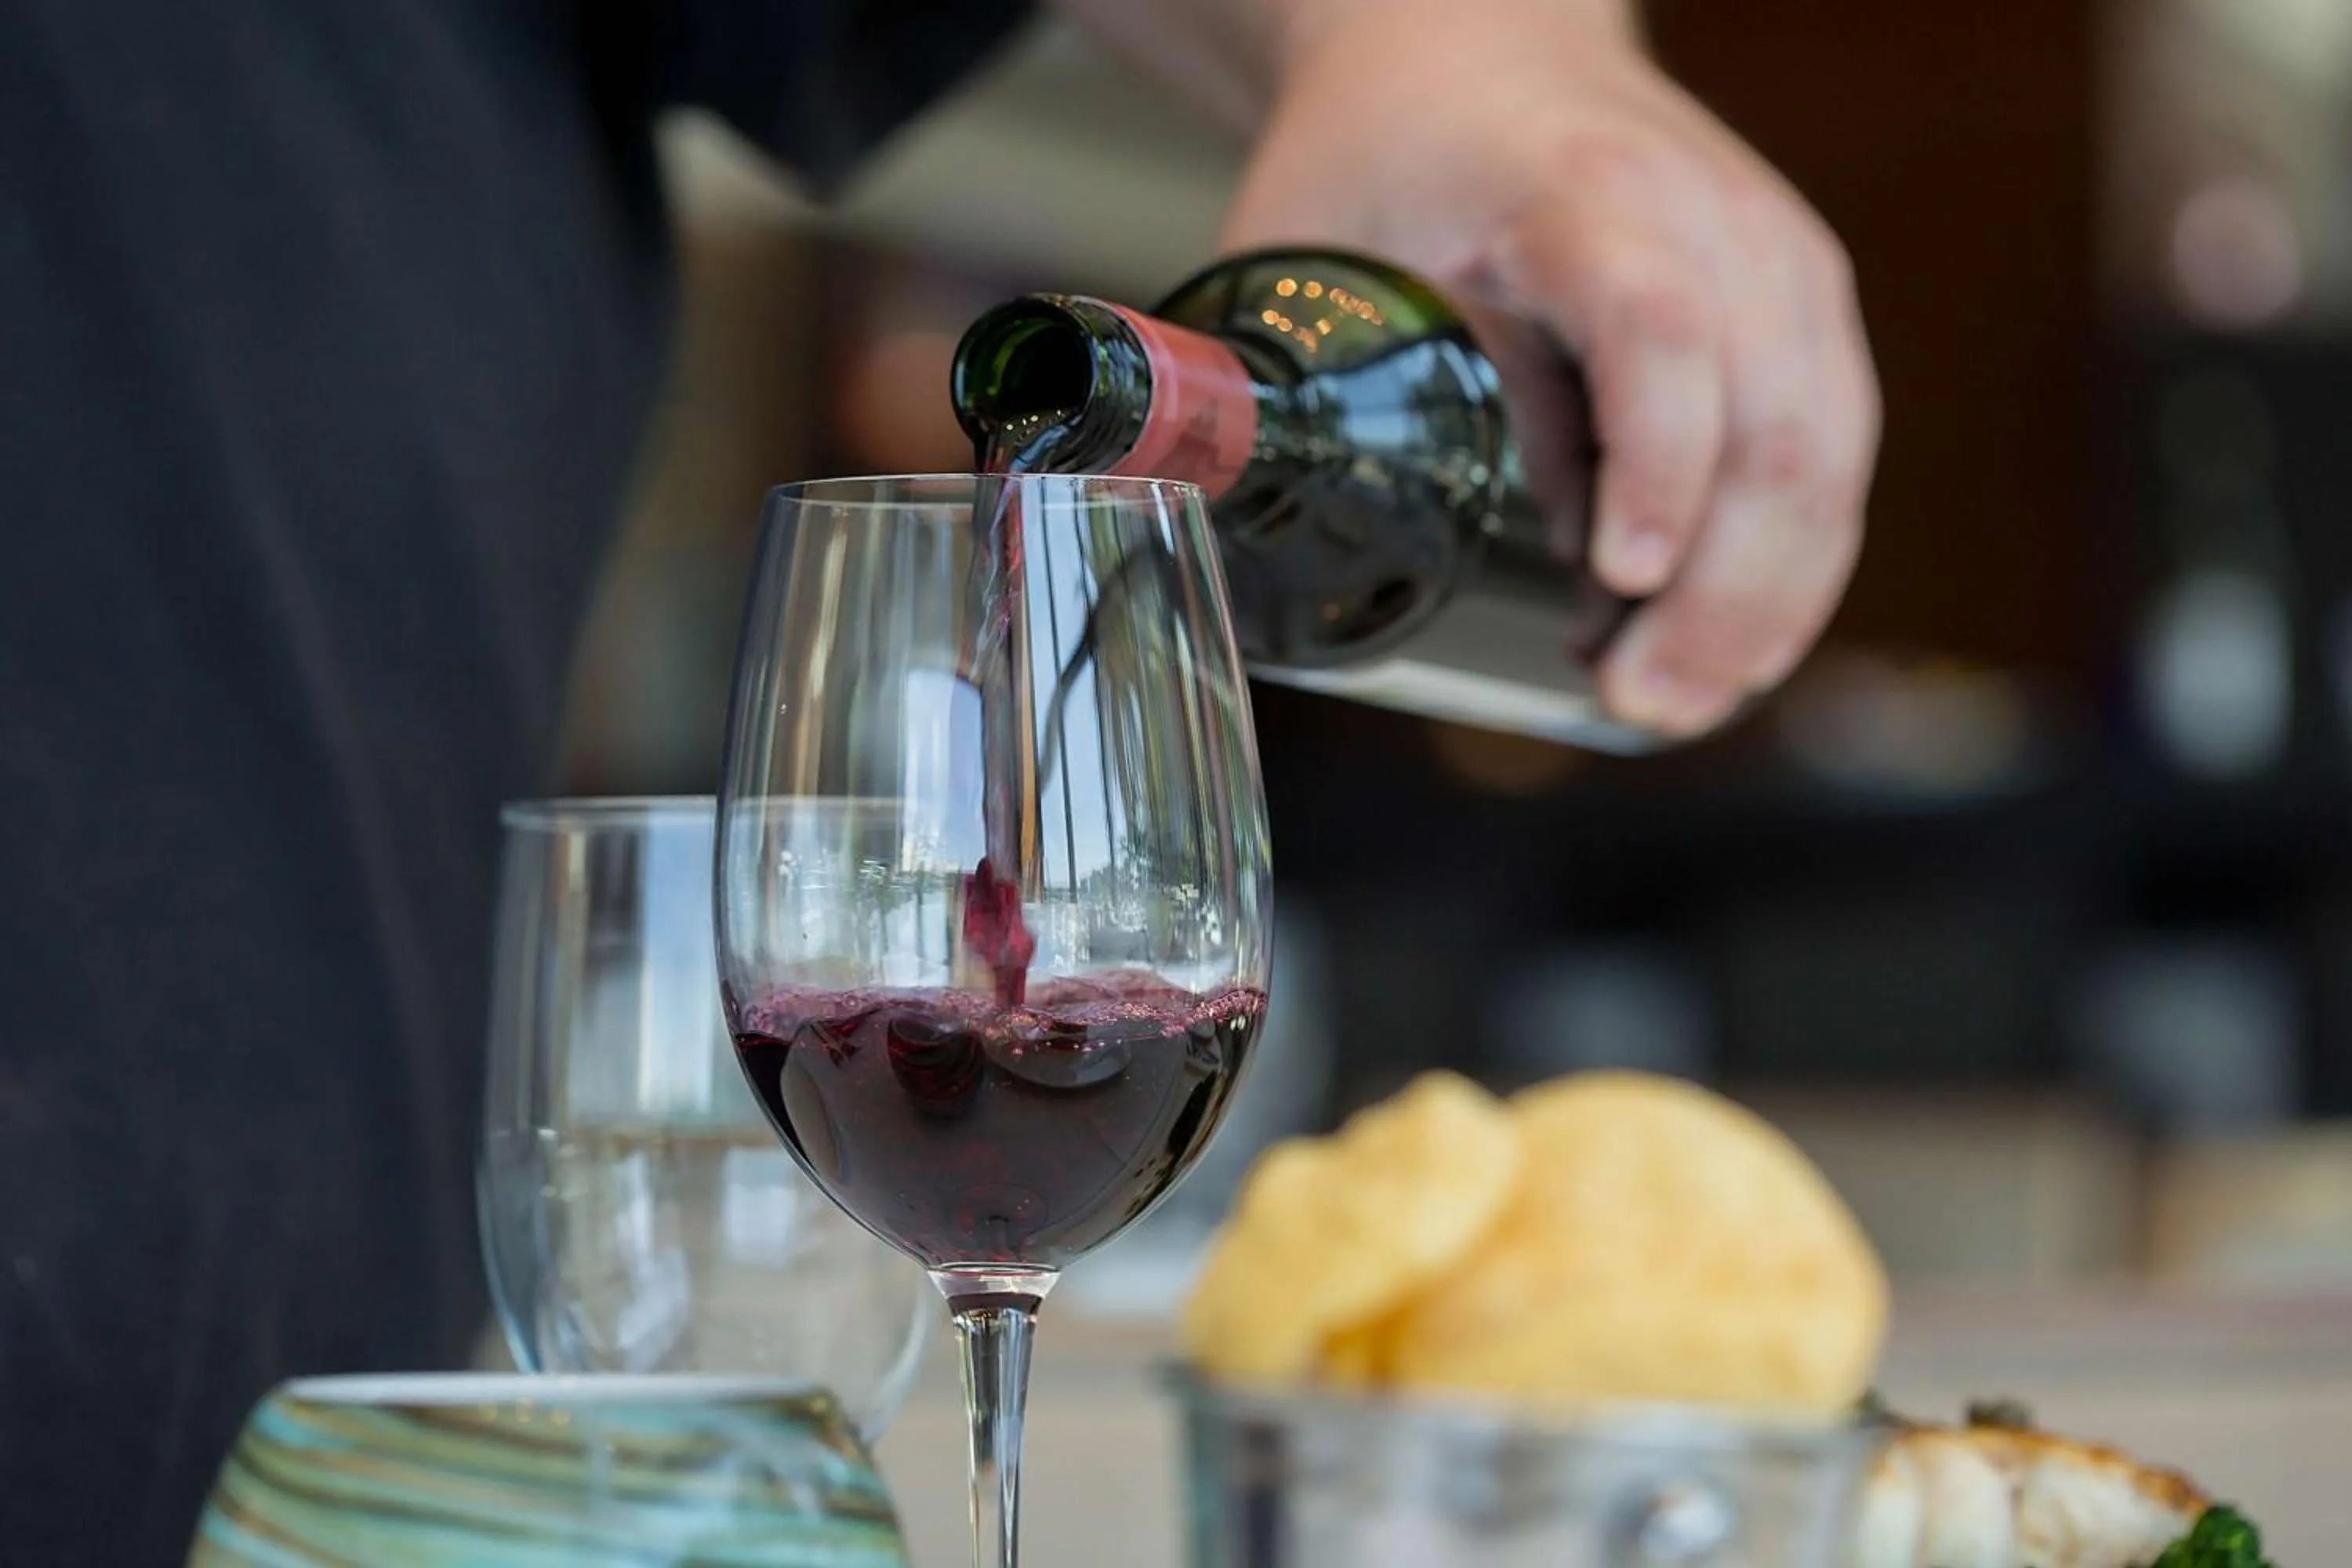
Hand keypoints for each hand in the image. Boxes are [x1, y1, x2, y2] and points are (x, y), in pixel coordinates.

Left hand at [1218, 0, 1878, 737]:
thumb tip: (1296, 566)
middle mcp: (1714, 219)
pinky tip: (1735, 651)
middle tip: (1639, 704)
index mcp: (1585, 191)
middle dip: (1720, 593)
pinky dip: (1793, 567)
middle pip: (1775, 421)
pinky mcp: (1807, 312)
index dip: (1658, 458)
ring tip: (1674, 705)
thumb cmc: (1392, 151)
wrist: (1486, 49)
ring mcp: (1781, 262)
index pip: (1658, 326)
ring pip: (1828, 456)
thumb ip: (1310, 390)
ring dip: (1765, 603)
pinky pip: (1837, 456)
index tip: (1621, 578)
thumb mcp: (1317, 247)